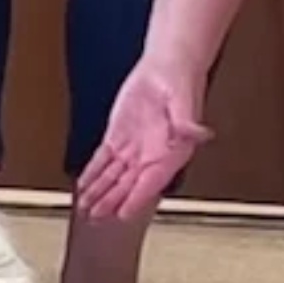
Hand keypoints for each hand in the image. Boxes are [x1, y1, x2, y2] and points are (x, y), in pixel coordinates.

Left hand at [77, 56, 211, 220]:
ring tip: (85, 208)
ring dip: (99, 193)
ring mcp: (134, 148)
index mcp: (173, 152)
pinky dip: (93, 173)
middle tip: (95, 217)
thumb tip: (199, 133)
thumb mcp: (185, 100)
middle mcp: (153, 155)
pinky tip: (84, 185)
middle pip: (128, 185)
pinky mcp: (119, 136)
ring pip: (113, 177)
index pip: (151, 182)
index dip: (136, 199)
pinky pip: (103, 160)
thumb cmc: (181, 80)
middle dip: (111, 202)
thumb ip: (188, 121)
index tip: (123, 214)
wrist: (168, 65)